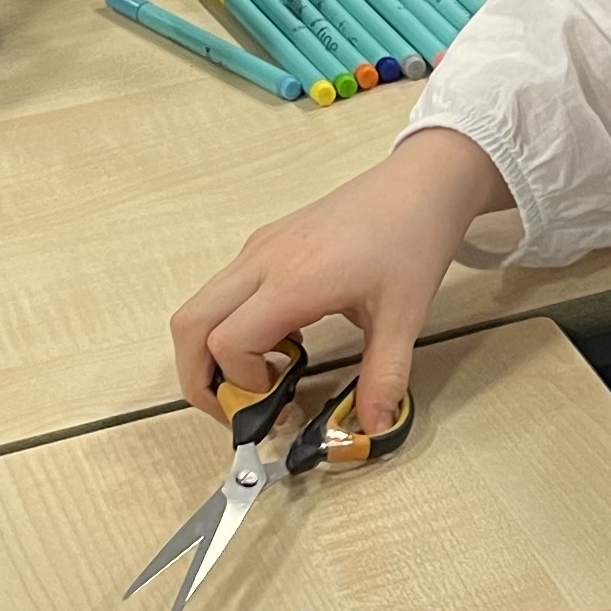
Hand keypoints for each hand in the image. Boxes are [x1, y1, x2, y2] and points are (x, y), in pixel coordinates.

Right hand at [173, 128, 511, 433]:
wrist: (420, 182)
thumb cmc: (412, 238)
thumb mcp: (404, 317)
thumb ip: (384, 376)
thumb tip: (373, 427)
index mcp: (293, 280)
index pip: (228, 342)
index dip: (242, 385)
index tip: (282, 403)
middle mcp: (262, 261)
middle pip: (190, 325)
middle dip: (199, 379)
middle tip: (238, 410)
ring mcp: (259, 248)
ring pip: (201, 307)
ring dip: (212, 353)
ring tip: (263, 380)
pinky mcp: (266, 243)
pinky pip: (225, 291)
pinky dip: (232, 326)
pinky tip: (284, 342)